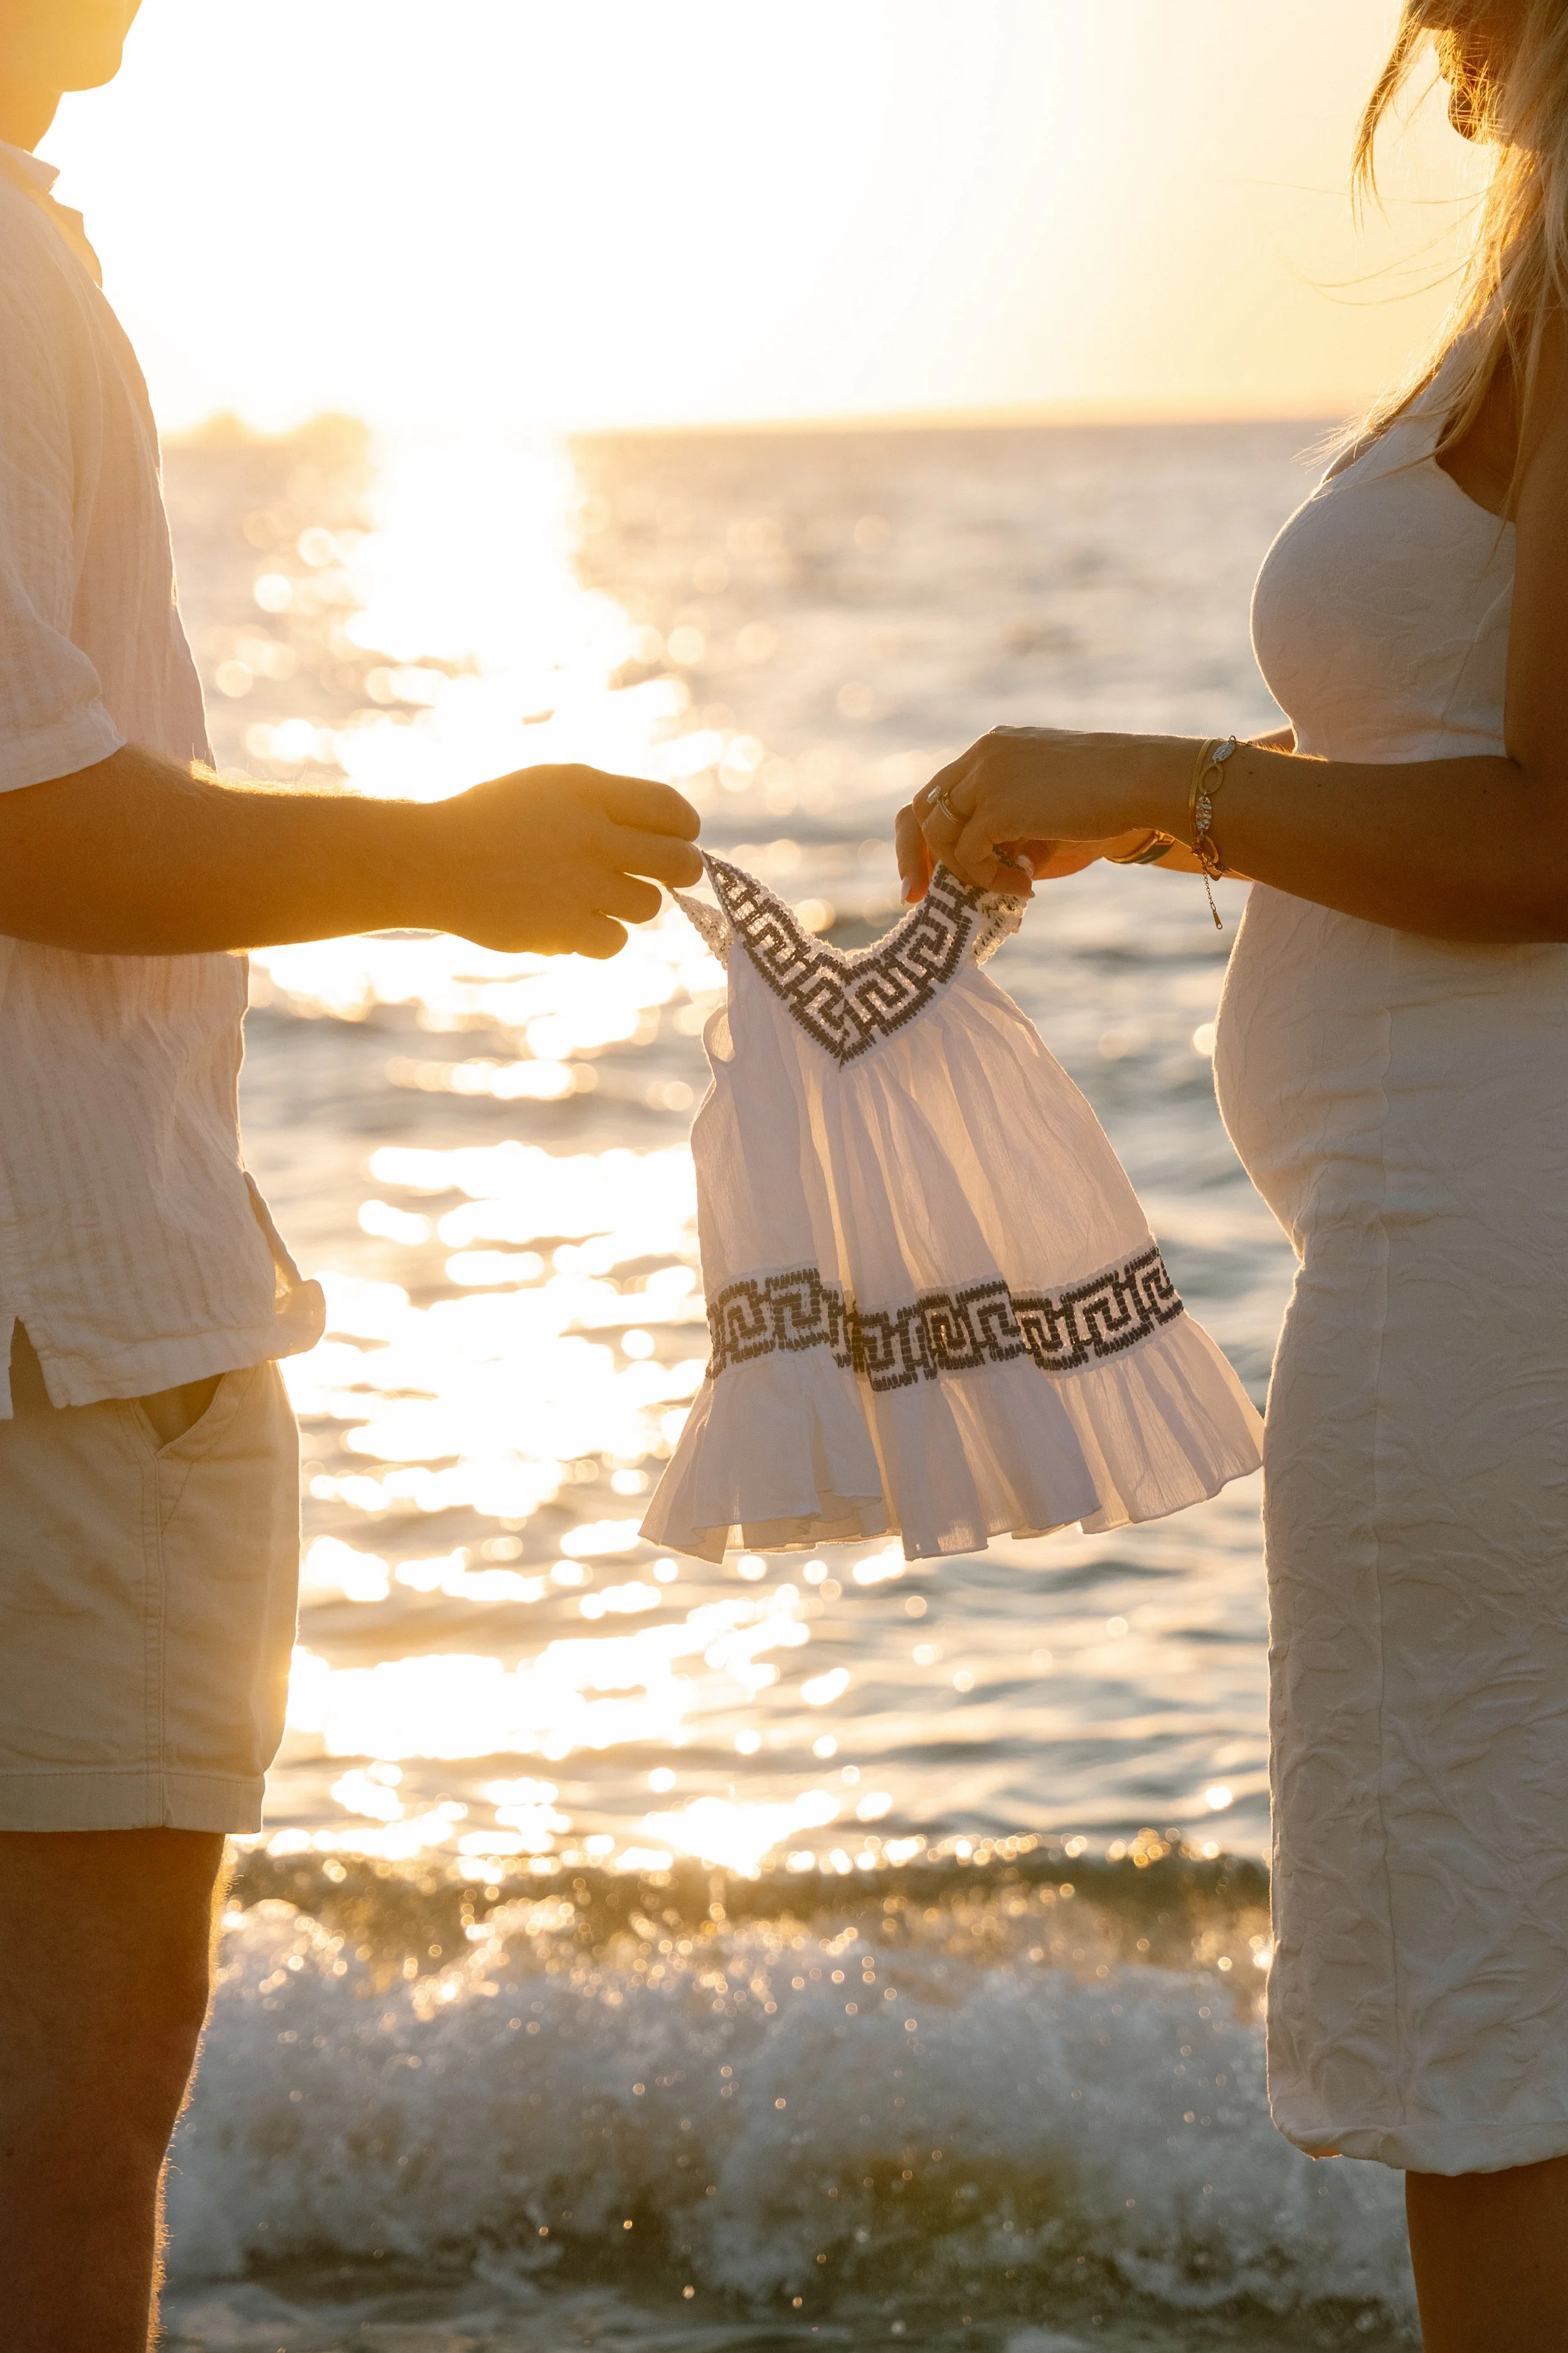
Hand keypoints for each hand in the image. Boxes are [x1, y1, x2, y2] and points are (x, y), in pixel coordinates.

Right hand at [428, 763, 702, 955]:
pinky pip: (617, 940)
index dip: (683, 827)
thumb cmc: (492, 819)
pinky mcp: (564, 928)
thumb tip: (670, 833)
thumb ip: (607, 803)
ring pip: (649, 905)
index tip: (678, 836)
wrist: (432, 860)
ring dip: (631, 902)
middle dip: (679, 869)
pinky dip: (602, 935)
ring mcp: (579, 884)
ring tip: (596, 894)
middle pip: (679, 862)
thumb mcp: (549, 787)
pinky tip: (577, 921)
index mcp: (588, 790)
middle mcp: (591, 834)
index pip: (670, 809)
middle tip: (664, 873)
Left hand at [896, 726, 1187, 895]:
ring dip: (968, 871)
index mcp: (994, 750)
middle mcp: (983, 755)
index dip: (923, 836)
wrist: (1144, 782)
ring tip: (1011, 884)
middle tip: (927, 897)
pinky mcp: (998, 805)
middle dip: (918, 859)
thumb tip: (977, 875)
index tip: (924, 877)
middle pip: (918, 809)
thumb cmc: (1108, 800)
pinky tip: (1026, 884)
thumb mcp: (1045, 808)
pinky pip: (969, 853)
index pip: (936, 791)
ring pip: (939, 833)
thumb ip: (1008, 829)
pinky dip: (989, 878)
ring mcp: (988, 776)